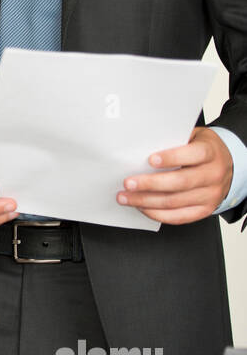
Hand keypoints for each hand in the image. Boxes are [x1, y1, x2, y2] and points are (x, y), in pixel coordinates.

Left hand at [116, 127, 233, 224]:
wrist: (229, 165)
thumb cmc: (204, 150)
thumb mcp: (194, 137)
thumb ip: (174, 140)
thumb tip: (142, 147)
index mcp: (210, 153)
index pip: (193, 155)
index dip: (171, 158)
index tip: (150, 160)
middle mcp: (213, 175)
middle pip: (180, 182)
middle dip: (150, 184)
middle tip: (129, 183)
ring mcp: (210, 195)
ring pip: (175, 202)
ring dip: (146, 201)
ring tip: (127, 197)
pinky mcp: (205, 210)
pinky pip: (178, 217)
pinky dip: (157, 214)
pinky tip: (142, 208)